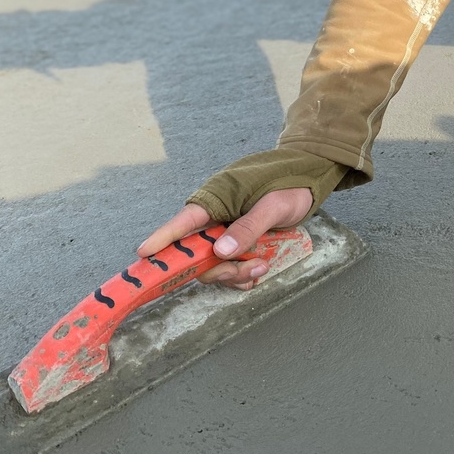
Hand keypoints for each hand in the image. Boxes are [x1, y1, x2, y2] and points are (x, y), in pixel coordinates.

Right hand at [136, 187, 313, 288]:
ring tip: (263, 267)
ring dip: (236, 273)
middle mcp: (215, 217)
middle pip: (198, 253)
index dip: (162, 239)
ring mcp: (226, 230)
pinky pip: (230, 267)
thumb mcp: (273, 206)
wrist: (310, 177)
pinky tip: (260, 271)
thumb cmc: (289, 183)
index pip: (183, 222)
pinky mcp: (238, 241)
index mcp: (216, 199)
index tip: (144, 254)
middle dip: (219, 269)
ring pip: (215, 264)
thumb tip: (220, 252)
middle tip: (245, 270)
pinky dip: (243, 275)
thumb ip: (248, 227)